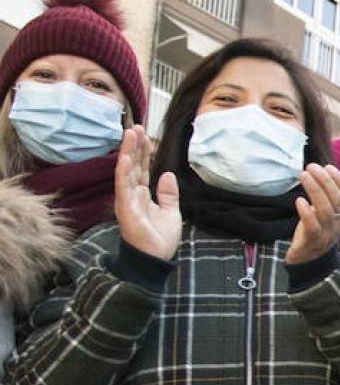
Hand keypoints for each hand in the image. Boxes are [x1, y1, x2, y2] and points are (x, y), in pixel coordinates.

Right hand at [112, 128, 181, 260]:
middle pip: (132, 165)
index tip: (145, 134)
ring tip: (130, 134)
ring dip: (127, 152)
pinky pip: (123, 187)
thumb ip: (168, 193)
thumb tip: (167, 173)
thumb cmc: (160, 238)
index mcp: (142, 194)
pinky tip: (125, 158)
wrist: (155, 258)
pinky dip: (123, 172)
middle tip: (136, 126)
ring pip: (126, 171)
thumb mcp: (171, 211)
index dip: (143, 151)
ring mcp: (127, 200)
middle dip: (134, 146)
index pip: (141, 168)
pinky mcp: (125, 208)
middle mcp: (132, 194)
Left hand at [287, 164, 339, 263]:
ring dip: (315, 190)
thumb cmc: (313, 232)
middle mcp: (337, 224)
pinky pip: (313, 226)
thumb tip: (318, 174)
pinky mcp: (312, 241)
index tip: (327, 166)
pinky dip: (306, 212)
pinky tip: (299, 200)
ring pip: (325, 211)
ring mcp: (326, 233)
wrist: (307, 262)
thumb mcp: (321, 214)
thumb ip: (323, 198)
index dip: (339, 180)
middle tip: (311, 166)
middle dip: (324, 180)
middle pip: (336, 200)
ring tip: (303, 175)